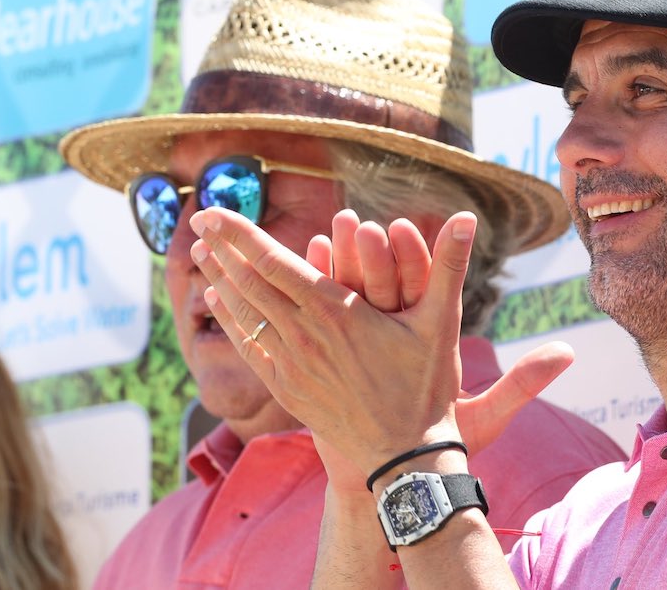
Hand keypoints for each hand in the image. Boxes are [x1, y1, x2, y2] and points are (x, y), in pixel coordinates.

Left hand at [189, 207, 571, 483]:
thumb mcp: (441, 320)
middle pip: (248, 283)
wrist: (404, 455)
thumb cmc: (426, 385)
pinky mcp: (288, 389)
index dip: (239, 234)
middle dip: (221, 248)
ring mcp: (292, 364)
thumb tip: (468, 216)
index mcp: (335, 312)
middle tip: (198, 219)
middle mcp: (305, 336)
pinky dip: (231, 320)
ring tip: (199, 253)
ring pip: (244, 315)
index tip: (212, 211)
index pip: (273, 263)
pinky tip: (218, 302)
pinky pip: (250, 347)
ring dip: (219, 279)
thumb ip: (448, 264)